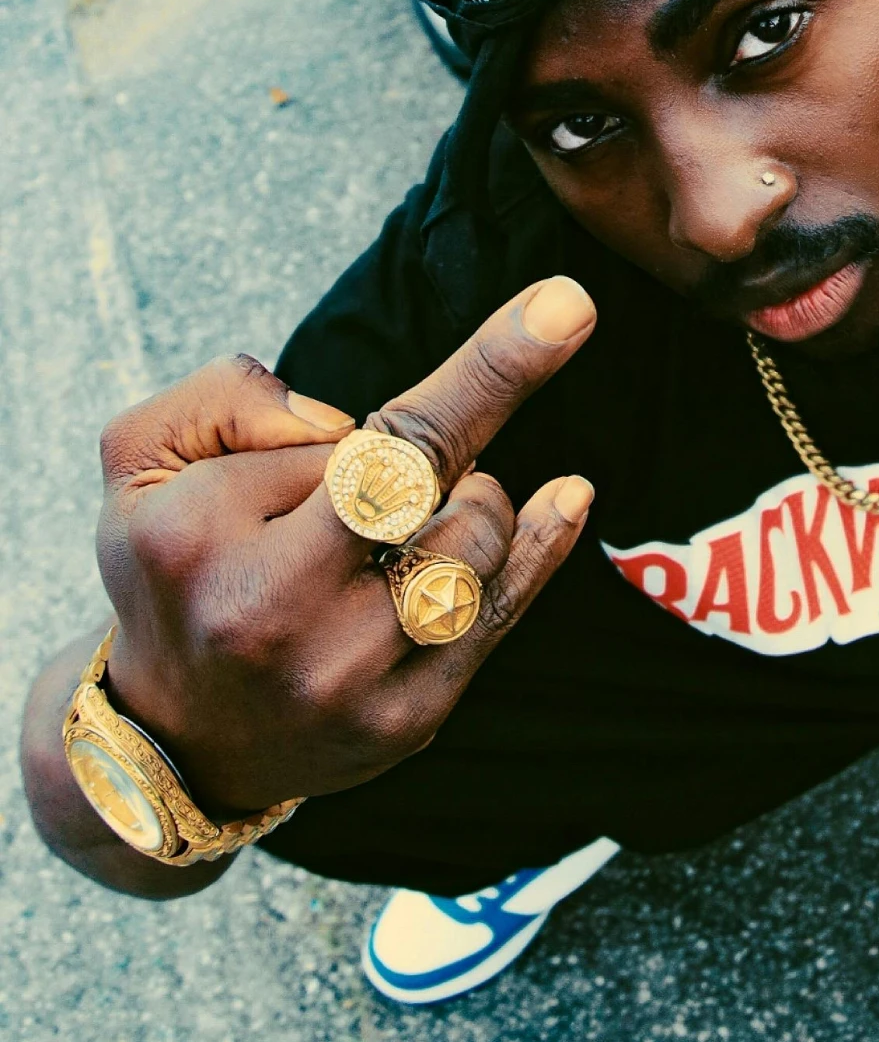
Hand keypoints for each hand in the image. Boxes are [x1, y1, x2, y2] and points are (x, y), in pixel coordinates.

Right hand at [94, 277, 596, 816]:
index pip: (361, 436)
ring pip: (474, 543)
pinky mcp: (404, 724)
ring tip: (397, 524)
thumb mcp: (144, 458)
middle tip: (394, 471)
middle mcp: (273, 616)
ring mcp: (345, 681)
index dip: (489, 368)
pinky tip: (567, 497)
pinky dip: (540, 547)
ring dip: (461, 503)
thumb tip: (346, 427)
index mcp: (200, 536)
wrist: (176, 738)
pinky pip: (500, 615)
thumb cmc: (173, 567)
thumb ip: (227, 397)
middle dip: (442, 444)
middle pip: (430, 482)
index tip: (570, 303)